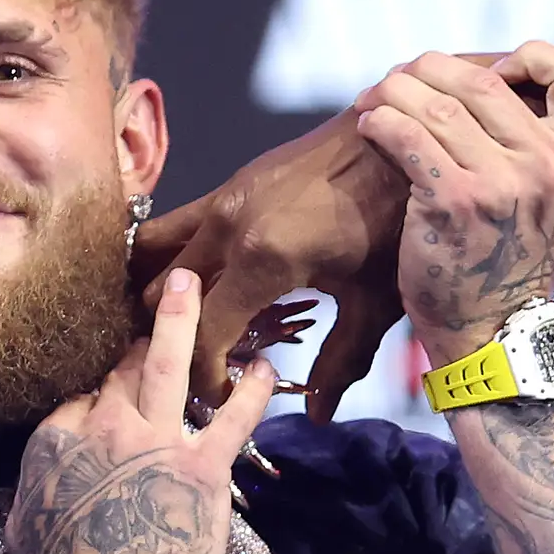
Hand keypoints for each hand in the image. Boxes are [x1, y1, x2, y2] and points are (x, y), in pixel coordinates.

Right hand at [7, 268, 279, 553]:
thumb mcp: (26, 517)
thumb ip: (35, 483)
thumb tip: (36, 476)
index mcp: (59, 435)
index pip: (88, 385)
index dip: (107, 374)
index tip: (122, 362)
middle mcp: (105, 425)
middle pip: (128, 363)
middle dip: (146, 329)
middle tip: (164, 294)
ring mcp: (155, 441)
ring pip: (170, 364)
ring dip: (184, 317)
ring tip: (196, 278)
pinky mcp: (201, 467)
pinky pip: (233, 417)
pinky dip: (252, 389)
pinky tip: (266, 364)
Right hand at [133, 111, 411, 418]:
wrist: (397, 139)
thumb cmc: (395, 224)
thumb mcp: (375, 302)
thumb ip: (341, 362)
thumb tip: (317, 415)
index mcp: (264, 260)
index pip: (204, 335)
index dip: (204, 376)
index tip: (220, 394)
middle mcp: (229, 227)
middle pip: (165, 299)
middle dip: (174, 339)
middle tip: (199, 364)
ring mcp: (222, 199)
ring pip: (156, 259)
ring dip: (162, 298)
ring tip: (185, 328)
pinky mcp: (227, 184)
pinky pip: (174, 226)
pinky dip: (168, 259)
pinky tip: (191, 284)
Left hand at [355, 45, 553, 371]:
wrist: (492, 331)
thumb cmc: (510, 256)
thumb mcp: (549, 196)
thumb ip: (535, 140)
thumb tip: (485, 74)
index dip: (531, 56)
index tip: (495, 74)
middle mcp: (550, 166)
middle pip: (483, 80)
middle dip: (430, 70)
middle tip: (402, 80)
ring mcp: (503, 183)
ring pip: (435, 102)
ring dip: (393, 92)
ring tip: (375, 101)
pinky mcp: (454, 200)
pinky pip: (406, 134)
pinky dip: (379, 122)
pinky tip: (370, 127)